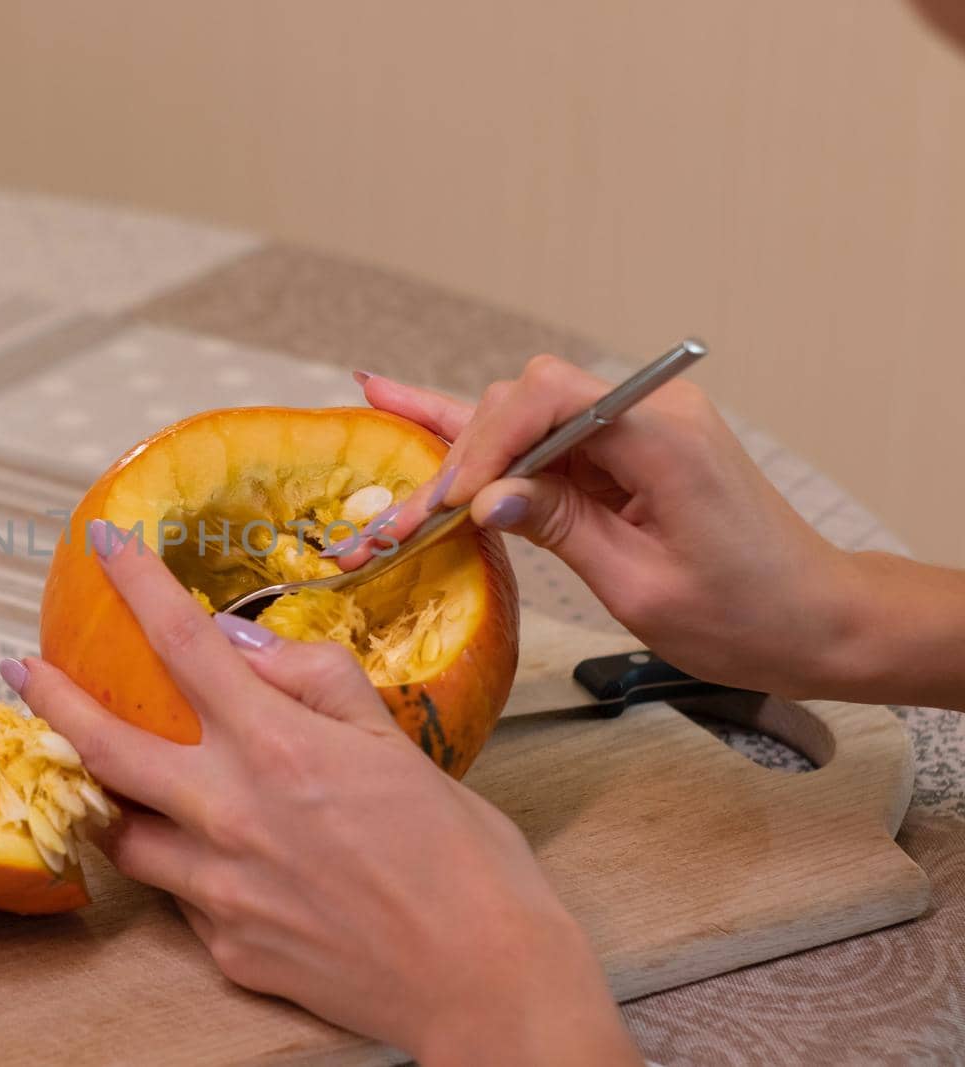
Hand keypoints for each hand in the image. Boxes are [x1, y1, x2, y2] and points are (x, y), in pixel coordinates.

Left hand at [3, 523, 638, 1063]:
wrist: (485, 981)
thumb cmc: (463, 858)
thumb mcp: (399, 745)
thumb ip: (316, 683)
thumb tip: (243, 647)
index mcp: (279, 749)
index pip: (183, 644)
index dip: (135, 585)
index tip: (104, 543)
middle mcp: (231, 815)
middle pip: (106, 746)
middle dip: (52, 699)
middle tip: (22, 669)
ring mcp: (220, 890)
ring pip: (125, 833)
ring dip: (112, 798)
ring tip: (116, 780)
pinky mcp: (226, 949)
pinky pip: (182, 897)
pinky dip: (188, 868)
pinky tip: (223, 863)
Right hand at [350, 356, 875, 698]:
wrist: (817, 621)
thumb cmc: (746, 614)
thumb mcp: (642, 584)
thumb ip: (561, 528)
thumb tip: (485, 500)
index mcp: (662, 433)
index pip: (546, 402)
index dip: (487, 447)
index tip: (457, 507)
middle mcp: (648, 411)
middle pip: (527, 401)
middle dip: (465, 455)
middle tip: (414, 517)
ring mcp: (636, 428)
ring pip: (526, 416)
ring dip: (463, 450)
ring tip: (391, 451)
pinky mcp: (624, 453)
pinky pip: (545, 438)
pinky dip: (485, 438)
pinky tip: (410, 405)